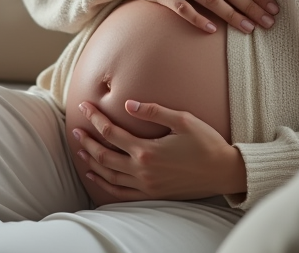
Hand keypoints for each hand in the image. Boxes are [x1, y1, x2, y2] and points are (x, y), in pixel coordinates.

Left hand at [72, 99, 246, 201]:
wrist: (223, 172)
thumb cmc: (206, 142)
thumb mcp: (183, 120)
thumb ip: (154, 111)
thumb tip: (127, 104)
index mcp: (147, 151)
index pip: (111, 132)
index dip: (95, 118)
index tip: (85, 106)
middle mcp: (142, 170)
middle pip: (104, 155)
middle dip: (87, 140)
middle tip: (75, 128)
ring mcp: (145, 185)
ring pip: (108, 175)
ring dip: (91, 161)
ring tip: (80, 149)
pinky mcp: (151, 194)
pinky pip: (119, 193)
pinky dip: (103, 184)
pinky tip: (95, 175)